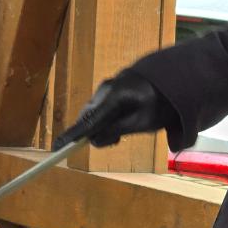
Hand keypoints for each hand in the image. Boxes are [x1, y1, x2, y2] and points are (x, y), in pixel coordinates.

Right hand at [52, 70, 173, 149]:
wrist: (170, 80)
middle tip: (117, 140)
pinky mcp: (108, 90)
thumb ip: (117, 130)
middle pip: (88, 119)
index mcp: (115, 98)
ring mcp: (105, 88)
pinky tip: (118, 123)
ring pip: (93, 115)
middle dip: (97, 134)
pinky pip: (99, 110)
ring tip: (121, 133)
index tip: (57, 147)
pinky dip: (105, 120)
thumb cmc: (160, 103)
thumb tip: (93, 140)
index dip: (72, 136)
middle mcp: (105, 90)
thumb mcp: (143, 122)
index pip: (89, 121)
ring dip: (102, 128)